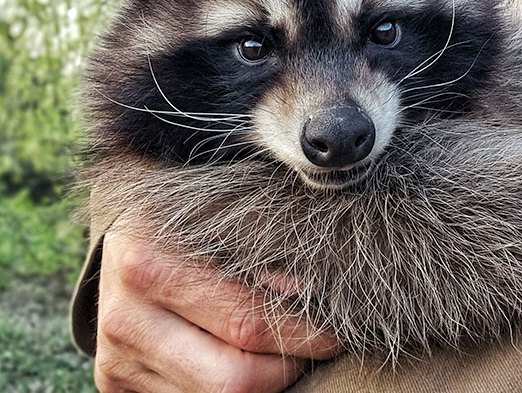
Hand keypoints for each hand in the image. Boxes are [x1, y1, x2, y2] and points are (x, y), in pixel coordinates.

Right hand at [94, 231, 341, 392]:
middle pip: (231, 380)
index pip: (247, 323)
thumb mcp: (222, 216)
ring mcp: (114, 358)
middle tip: (320, 348)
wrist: (123, 229)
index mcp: (149, 263)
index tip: (338, 330)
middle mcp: (124, 317)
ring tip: (288, 353)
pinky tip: (249, 362)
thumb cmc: (189, 219)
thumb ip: (263, 253)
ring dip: (262, 385)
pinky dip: (227, 390)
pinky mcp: (112, 382)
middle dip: (288, 369)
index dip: (303, 334)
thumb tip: (307, 295)